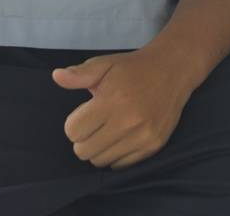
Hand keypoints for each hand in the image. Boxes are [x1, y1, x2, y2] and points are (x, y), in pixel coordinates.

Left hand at [52, 47, 194, 168]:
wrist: (172, 69)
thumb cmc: (133, 67)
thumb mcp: (105, 64)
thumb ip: (80, 74)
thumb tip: (56, 76)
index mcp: (112, 99)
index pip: (74, 131)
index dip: (74, 123)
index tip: (85, 113)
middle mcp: (127, 121)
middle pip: (84, 151)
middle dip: (84, 138)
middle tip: (95, 123)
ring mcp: (142, 136)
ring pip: (101, 161)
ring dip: (99, 148)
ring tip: (108, 129)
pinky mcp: (153, 146)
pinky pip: (120, 165)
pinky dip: (116, 154)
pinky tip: (122, 136)